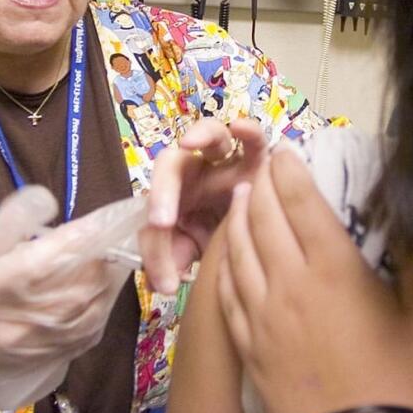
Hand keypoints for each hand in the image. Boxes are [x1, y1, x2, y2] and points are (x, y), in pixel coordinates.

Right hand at [0, 186, 132, 412]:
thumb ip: (9, 224)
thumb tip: (46, 199)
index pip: (40, 264)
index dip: (78, 238)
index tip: (104, 214)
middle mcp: (20, 327)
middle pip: (80, 282)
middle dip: (106, 247)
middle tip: (116, 221)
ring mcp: (49, 345)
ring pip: (99, 297)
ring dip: (113, 265)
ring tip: (114, 239)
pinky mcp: (70, 352)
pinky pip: (103, 312)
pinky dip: (109, 286)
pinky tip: (106, 268)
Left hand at [141, 118, 266, 292]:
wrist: (250, 239)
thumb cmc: (214, 236)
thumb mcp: (187, 251)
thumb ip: (170, 260)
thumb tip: (165, 283)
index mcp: (174, 192)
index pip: (153, 203)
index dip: (154, 212)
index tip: (159, 231)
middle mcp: (198, 172)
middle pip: (173, 162)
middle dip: (164, 188)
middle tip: (162, 222)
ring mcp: (228, 163)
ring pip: (214, 136)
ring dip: (203, 136)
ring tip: (191, 142)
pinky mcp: (260, 164)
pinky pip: (256, 143)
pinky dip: (249, 132)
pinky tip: (242, 129)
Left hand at [217, 148, 412, 412]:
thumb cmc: (405, 380)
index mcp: (335, 270)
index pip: (303, 204)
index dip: (292, 171)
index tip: (287, 151)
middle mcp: (290, 284)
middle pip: (264, 220)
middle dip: (263, 186)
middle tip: (264, 168)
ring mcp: (262, 316)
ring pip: (239, 252)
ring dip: (239, 219)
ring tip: (243, 199)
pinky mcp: (248, 346)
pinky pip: (227, 293)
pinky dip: (225, 265)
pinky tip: (228, 255)